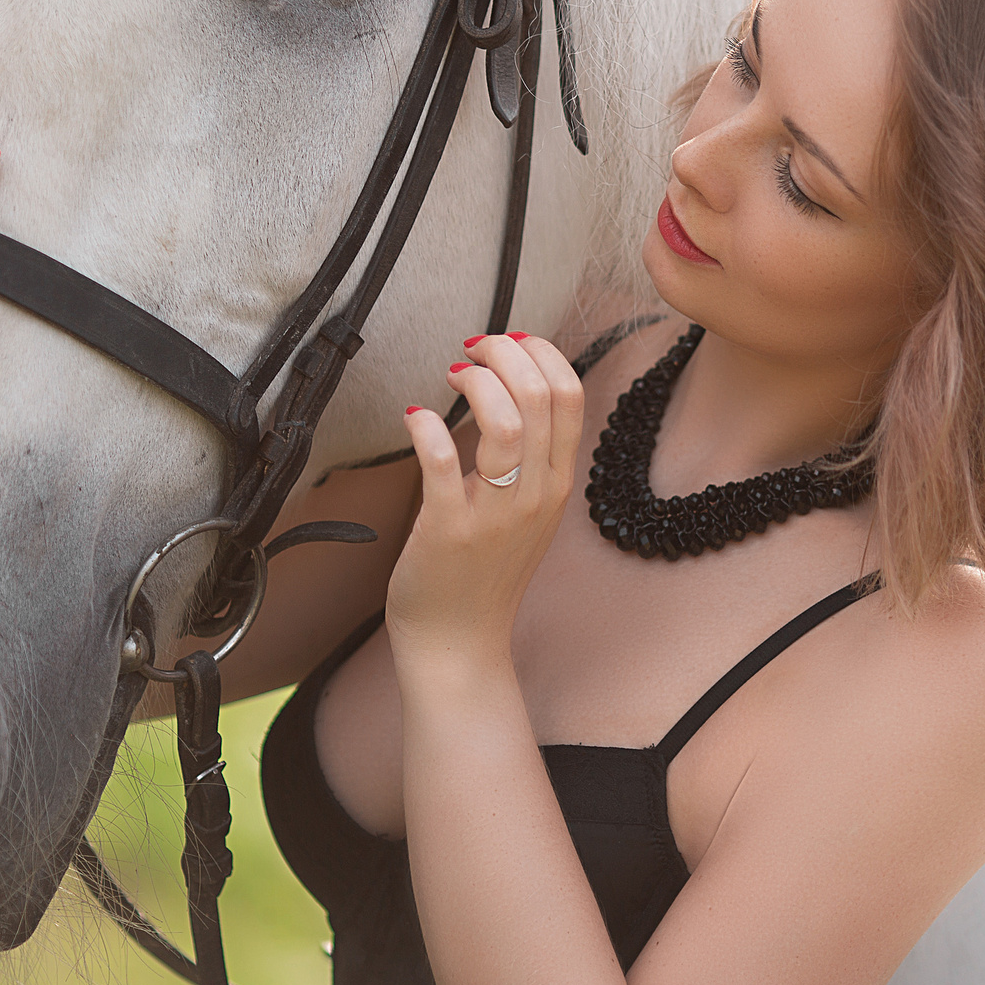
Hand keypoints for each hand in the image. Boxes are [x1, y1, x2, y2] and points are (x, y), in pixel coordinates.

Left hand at [385, 333, 585, 660]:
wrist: (459, 642)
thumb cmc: (484, 570)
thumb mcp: (528, 510)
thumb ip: (530, 456)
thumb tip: (510, 387)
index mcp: (558, 482)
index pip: (571, 395)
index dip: (541, 353)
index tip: (509, 343)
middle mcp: (536, 494)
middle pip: (540, 396)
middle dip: (505, 353)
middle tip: (473, 351)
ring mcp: (495, 514)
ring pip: (504, 422)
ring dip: (475, 383)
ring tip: (451, 377)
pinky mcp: (449, 529)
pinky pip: (441, 463)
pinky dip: (426, 427)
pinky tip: (414, 416)